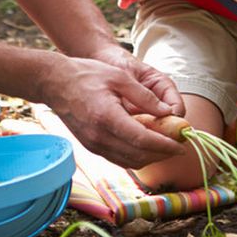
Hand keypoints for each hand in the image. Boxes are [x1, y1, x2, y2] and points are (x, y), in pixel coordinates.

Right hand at [38, 52, 185, 168]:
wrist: (54, 83)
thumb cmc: (87, 74)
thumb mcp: (120, 77)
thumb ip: (145, 96)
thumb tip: (168, 112)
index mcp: (107, 118)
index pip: (143, 140)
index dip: (165, 146)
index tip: (182, 145)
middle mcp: (99, 137)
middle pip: (138, 156)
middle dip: (162, 154)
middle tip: (179, 147)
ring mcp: (93, 145)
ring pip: (129, 161)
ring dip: (150, 158)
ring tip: (166, 147)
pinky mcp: (91, 146)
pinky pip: (118, 158)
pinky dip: (136, 156)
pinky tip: (147, 146)